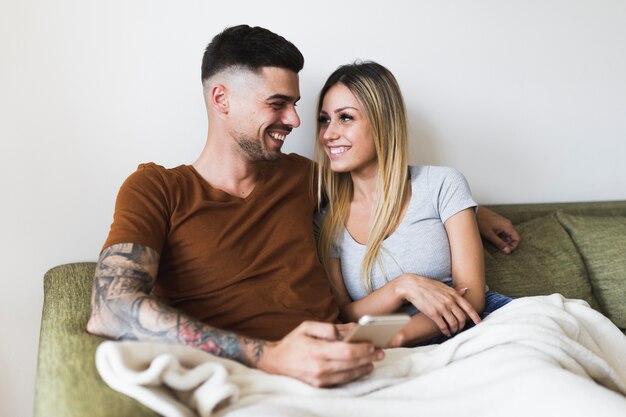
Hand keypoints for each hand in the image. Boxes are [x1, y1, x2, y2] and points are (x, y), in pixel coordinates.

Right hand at [257, 321, 383, 386]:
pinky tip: (362, 368)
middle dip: (368, 357)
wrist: (275, 362)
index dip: (363, 348)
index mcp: (316, 350)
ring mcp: (319, 379)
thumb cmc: (292, 342)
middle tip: (381, 352)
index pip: (346, 351)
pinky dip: (354, 374)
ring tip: (374, 360)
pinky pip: (341, 381)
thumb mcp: (307, 327)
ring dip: (364, 367)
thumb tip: (347, 329)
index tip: (373, 344)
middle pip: (351, 363)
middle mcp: (319, 367)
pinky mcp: (319, 385)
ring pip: (348, 374)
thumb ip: (327, 327)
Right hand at [393, 274, 479, 336]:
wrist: (412, 286)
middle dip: (462, 326)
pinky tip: (446, 332)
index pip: (468, 307)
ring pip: (454, 323)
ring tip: (453, 331)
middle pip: (462, 318)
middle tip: (460, 329)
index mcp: (453, 294)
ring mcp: (442, 307)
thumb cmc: (427, 285)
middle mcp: (449, 301)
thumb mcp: (443, 286)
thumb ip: (455, 291)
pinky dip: (446, 331)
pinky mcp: (433, 313)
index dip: (475, 317)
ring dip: (454, 330)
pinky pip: (443, 326)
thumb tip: (465, 290)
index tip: (479, 323)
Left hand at [476, 207, 520, 253]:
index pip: (517, 239)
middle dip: (509, 244)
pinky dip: (501, 236)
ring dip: (505, 241)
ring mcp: (503, 222)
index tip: (507, 251)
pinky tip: (494, 238)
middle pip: (513, 236)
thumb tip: (508, 251)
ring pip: (508, 234)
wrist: (474, 212)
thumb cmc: (481, 222)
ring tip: (496, 244)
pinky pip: (503, 231)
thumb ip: (500, 243)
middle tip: (501, 250)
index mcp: (508, 226)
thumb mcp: (490, 235)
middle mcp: (507, 223)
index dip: (514, 246)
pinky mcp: (498, 222)